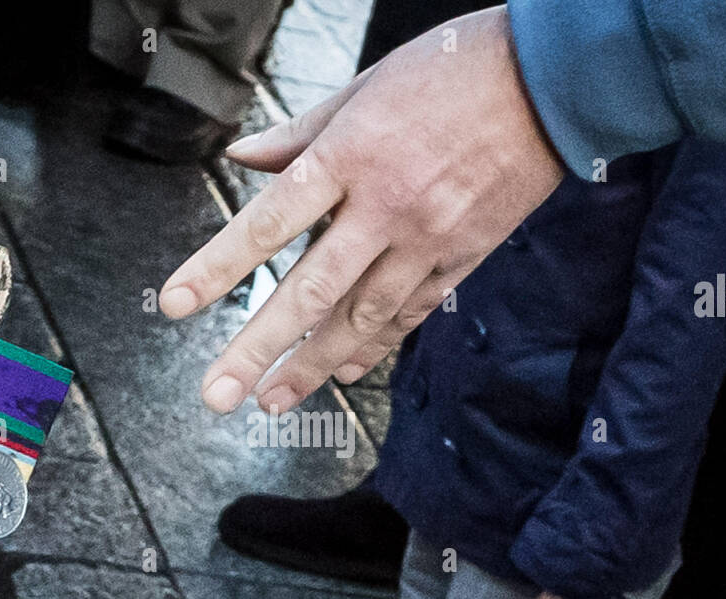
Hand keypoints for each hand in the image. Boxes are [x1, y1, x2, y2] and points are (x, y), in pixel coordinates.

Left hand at [159, 6, 564, 412]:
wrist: (550, 80)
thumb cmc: (451, 70)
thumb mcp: (365, 87)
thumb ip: (299, 132)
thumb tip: (242, 157)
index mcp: (350, 154)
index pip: (269, 221)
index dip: (218, 267)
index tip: (175, 304)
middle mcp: (385, 205)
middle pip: (309, 289)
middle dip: (258, 347)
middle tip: (218, 394)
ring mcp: (427, 238)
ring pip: (360, 317)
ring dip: (311, 365)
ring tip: (271, 401)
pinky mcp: (463, 257)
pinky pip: (409, 314)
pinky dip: (373, 348)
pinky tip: (340, 374)